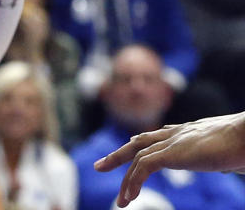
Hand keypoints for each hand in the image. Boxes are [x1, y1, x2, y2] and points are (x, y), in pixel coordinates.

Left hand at [94, 113, 244, 205]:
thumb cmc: (244, 145)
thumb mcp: (230, 155)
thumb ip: (223, 160)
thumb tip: (228, 168)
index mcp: (189, 132)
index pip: (160, 135)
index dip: (143, 142)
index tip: (130, 146)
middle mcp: (178, 133)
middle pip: (140, 141)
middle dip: (119, 154)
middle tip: (101, 166)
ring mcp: (174, 141)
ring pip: (137, 155)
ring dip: (124, 176)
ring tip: (119, 200)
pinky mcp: (173, 153)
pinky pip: (145, 167)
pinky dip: (134, 181)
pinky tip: (130, 197)